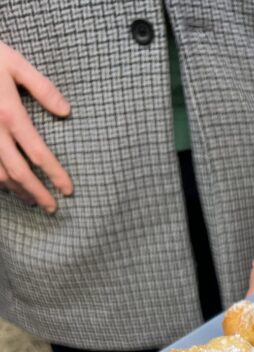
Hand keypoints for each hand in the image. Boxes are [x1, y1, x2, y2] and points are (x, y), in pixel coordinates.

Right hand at [0, 42, 72, 211]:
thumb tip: (66, 111)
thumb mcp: (14, 63)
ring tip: (32, 200)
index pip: (38, 153)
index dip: (55, 175)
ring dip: (17, 191)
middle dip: (37, 193)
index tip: (68, 190)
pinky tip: (8, 185)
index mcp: (9, 114)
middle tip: (52, 208)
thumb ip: (42, 87)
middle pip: (19, 173)